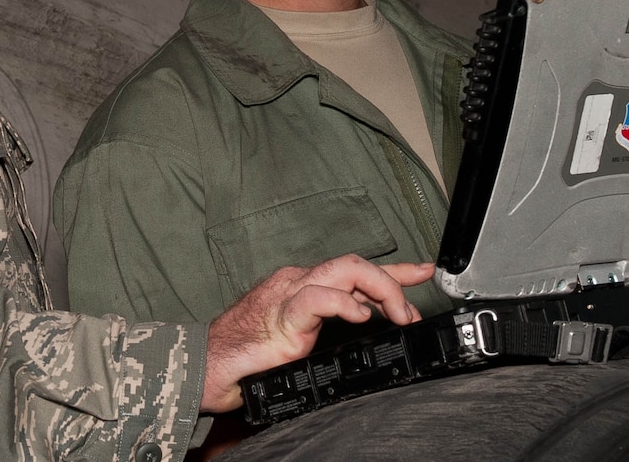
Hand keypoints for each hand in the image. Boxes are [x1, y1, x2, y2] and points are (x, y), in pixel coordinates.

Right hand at [199, 256, 433, 411]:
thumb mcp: (299, 337)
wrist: (205, 367)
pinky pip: (317, 298)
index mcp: (300, 286)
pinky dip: (343, 303)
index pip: (353, 270)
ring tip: (397, 314)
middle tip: (410, 312)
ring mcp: (287, 296)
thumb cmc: (244, 356)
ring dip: (380, 289)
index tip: (423, 271)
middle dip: (392, 281)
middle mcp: (295, 282)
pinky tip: (359, 316)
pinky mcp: (280, 317)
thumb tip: (366, 319)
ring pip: (342, 270)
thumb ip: (327, 323)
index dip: (393, 270)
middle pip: (354, 263)